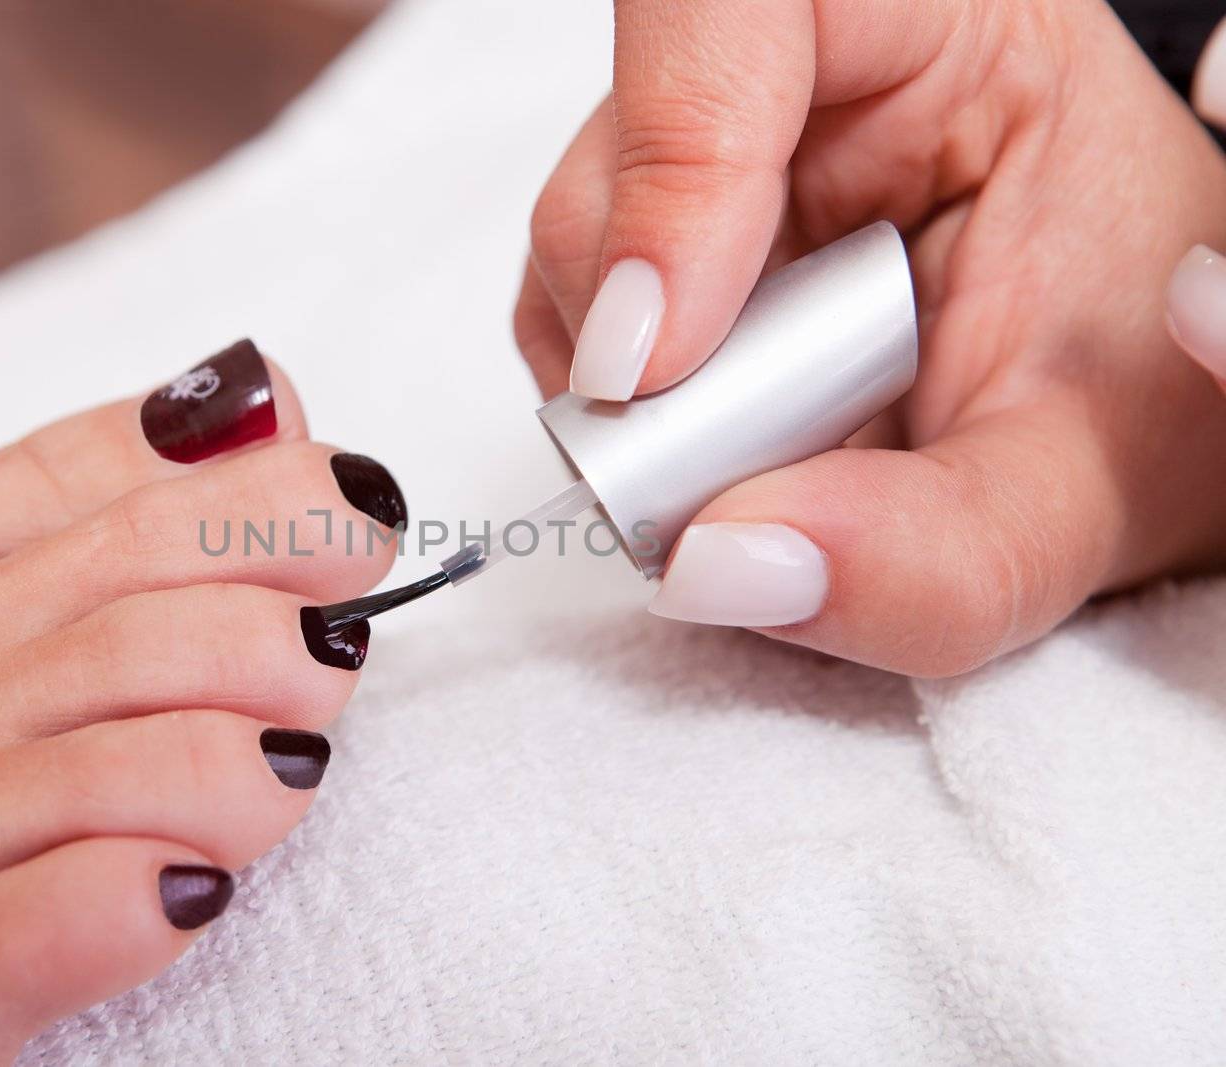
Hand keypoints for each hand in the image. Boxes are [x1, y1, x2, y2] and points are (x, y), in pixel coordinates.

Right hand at [0, 341, 397, 1063]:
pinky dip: (142, 906)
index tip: (345, 522)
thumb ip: (46, 479)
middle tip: (321, 657)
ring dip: (253, 767)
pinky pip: (44, 938)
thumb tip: (250, 393)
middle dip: (299, 634)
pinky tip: (180, 897)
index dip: (290, 510)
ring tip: (265, 776)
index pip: (158, 505)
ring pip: (152, 772)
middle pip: (181, 627)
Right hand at [515, 0, 1225, 675]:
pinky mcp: (652, 230)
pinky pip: (569, 316)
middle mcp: (801, 68)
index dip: (672, 169)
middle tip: (755, 468)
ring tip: (779, 454)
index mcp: (944, 28)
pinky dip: (627, 414)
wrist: (1118, 398)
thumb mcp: (1080, 483)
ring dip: (642, 399)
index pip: (731, 11)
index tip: (657, 367)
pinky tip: (729, 440)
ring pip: (574, 247)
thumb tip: (717, 566)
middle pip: (623, 157)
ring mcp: (711, 148)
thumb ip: (941, 551)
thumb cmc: (1133, 388)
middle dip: (657, 349)